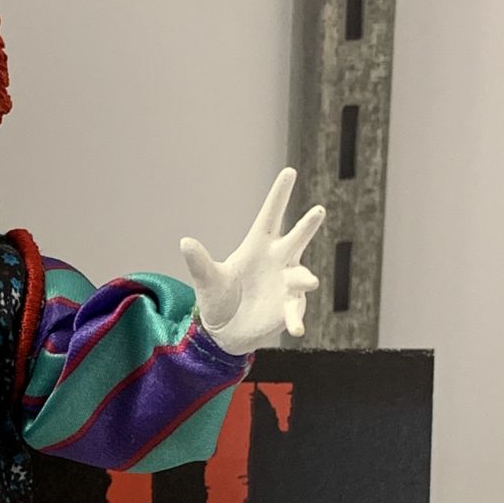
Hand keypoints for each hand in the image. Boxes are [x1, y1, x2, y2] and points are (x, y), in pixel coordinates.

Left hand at [181, 168, 323, 354]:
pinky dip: (296, 319)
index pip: (270, 216)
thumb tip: (185, 242)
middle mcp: (278, 261)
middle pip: (295, 239)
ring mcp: (286, 284)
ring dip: (304, 278)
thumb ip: (199, 262)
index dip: (279, 195)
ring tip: (308, 281)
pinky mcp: (289, 308)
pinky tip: (296, 330)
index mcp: (257, 247)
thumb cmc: (219, 297)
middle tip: (318, 211)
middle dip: (306, 226)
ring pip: (301, 276)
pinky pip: (296, 312)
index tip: (289, 171)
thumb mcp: (209, 280)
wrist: (225, 331)